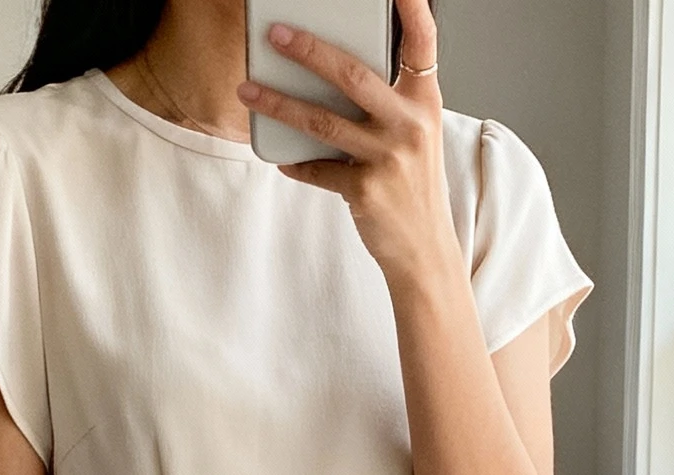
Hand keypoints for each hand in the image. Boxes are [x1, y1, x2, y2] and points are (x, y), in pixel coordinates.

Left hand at [237, 0, 454, 284]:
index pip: (422, 42)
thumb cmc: (413, 187)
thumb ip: (384, 103)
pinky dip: (297, 164)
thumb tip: (329, 74)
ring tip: (249, 91)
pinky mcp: (366, 190)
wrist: (425, 251)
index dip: (413, 7)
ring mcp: (388, 157)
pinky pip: (318, 169)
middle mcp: (410, 125)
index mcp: (425, 102)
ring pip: (322, 120)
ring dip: (278, 103)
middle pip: (352, 74)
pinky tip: (282, 158)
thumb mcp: (413, 136)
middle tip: (275, 34)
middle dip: (308, 50)